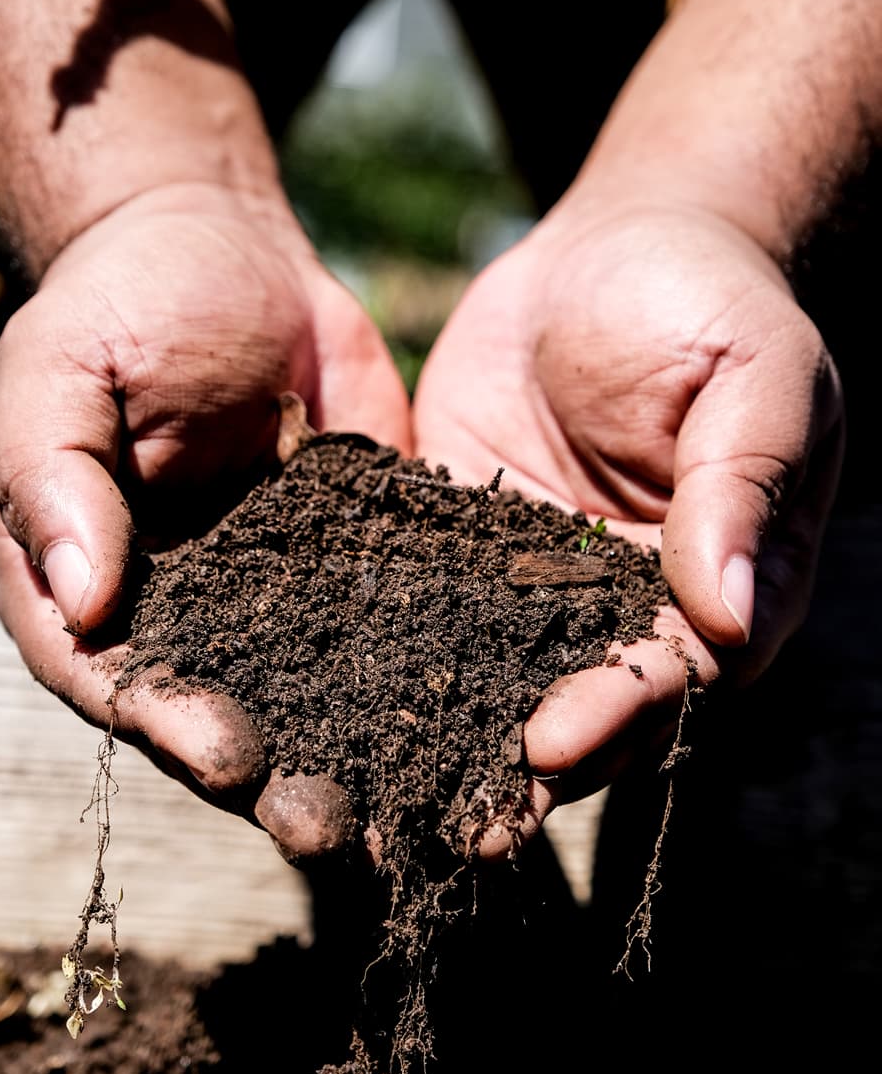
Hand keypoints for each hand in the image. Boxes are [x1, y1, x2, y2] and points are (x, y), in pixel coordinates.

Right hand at [0, 180, 411, 855]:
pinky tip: (489, 712)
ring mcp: (275, 601)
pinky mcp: (358, 566)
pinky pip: (397, 626)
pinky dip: (438, 673)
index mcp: (87, 594)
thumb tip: (86, 602)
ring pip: (319, 697)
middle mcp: (184, 621)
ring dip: (367, 754)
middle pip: (222, 721)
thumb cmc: (117, 304)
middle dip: (278, 778)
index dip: (168, 727)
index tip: (229, 755)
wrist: (218, 244)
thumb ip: (56, 481)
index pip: (117, 684)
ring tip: (421, 803)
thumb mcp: (61, 375)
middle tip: (336, 826)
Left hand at [414, 195, 843, 855]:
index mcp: (713, 591)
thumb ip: (743, 489)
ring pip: (489, 682)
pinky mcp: (457, 551)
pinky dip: (377, 657)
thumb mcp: (755, 379)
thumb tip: (730, 615)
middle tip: (452, 825)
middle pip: (574, 709)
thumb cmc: (710, 306)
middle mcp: (619, 611)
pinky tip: (319, 697)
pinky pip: (419, 610)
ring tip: (376, 798)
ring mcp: (531, 587)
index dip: (615, 715)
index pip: (669, 675)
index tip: (551, 741)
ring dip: (439, 742)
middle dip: (516, 769)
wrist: (617, 247)